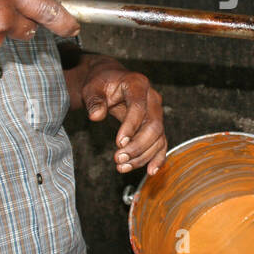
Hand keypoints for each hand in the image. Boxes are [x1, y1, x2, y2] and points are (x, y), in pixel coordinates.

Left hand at [80, 59, 166, 175]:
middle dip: (137, 146)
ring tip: (122, 167)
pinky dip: (157, 158)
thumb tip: (95, 116)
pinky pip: (161, 143)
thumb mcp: (92, 88)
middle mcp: (152, 98)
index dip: (131, 126)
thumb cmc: (101, 84)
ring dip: (142, 156)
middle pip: (154, 126)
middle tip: (118, 159)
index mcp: (138, 84)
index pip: (139, 107)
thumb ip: (94, 101)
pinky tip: (150, 171)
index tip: (118, 143)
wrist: (110, 82)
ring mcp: (156, 113)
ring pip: (158, 138)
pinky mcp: (155, 126)